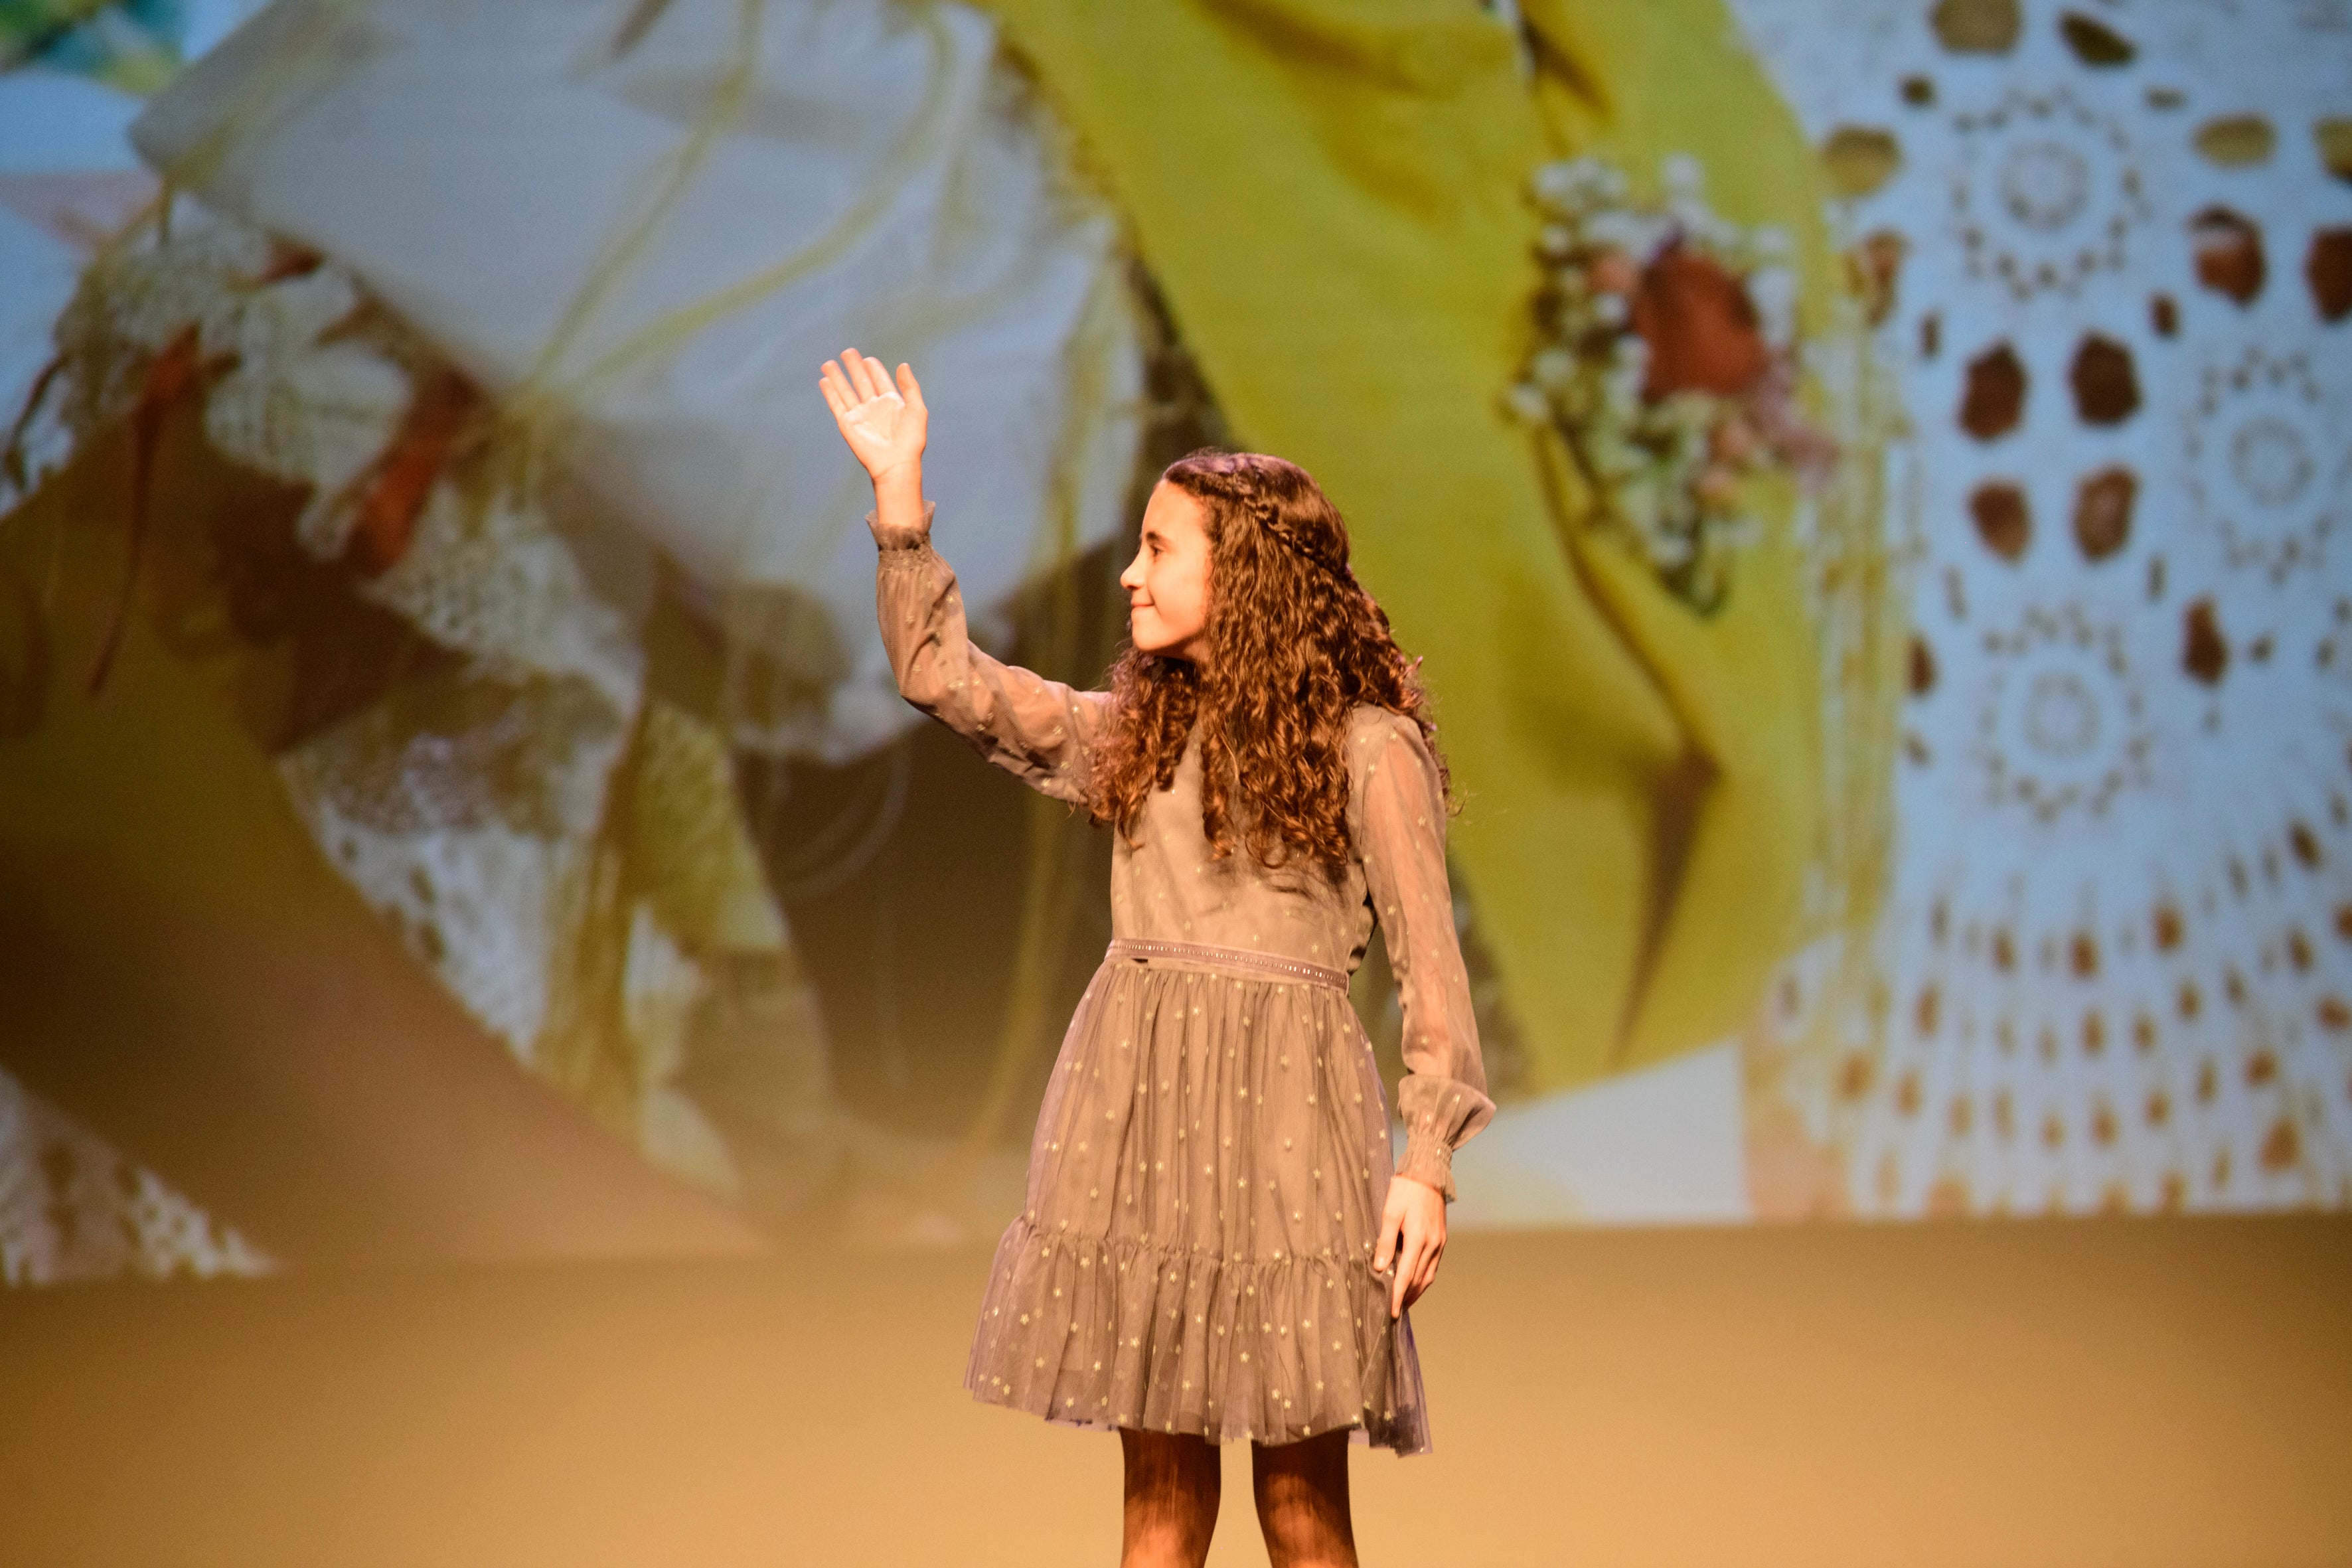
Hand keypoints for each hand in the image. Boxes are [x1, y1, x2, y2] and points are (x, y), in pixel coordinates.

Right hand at [818, 347, 926, 485]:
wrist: (895, 463)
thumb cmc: (911, 440)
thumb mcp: (916, 409)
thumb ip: (910, 387)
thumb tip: (903, 365)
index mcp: (891, 404)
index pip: (880, 381)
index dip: (874, 369)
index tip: (868, 359)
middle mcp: (874, 408)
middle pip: (861, 382)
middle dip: (854, 367)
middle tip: (848, 352)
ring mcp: (860, 415)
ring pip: (846, 391)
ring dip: (837, 377)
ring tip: (829, 363)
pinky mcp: (847, 424)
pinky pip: (836, 404)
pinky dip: (830, 392)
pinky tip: (825, 380)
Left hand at [1371, 1174, 1445, 1318]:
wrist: (1428, 1172)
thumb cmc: (1405, 1190)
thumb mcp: (1390, 1212)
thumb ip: (1385, 1241)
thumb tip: (1380, 1268)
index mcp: (1418, 1238)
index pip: (1406, 1275)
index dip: (1398, 1296)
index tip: (1391, 1312)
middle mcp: (1432, 1244)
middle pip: (1419, 1280)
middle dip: (1407, 1297)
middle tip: (1394, 1311)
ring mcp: (1439, 1242)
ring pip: (1428, 1276)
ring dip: (1416, 1291)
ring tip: (1404, 1302)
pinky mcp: (1441, 1239)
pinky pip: (1433, 1266)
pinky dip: (1423, 1278)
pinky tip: (1414, 1282)